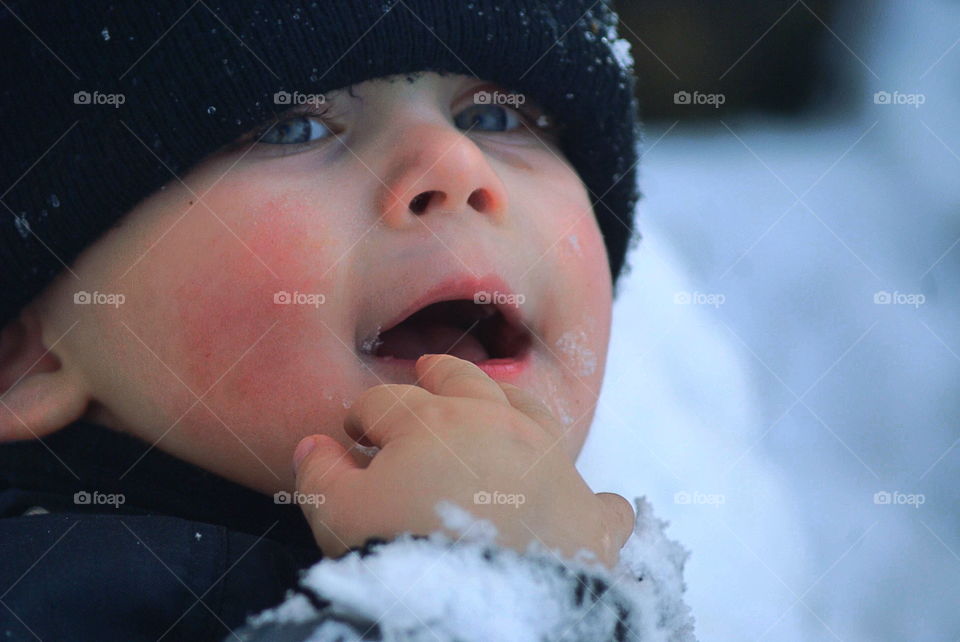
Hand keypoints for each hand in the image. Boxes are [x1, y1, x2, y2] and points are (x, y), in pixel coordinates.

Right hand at [291, 354, 634, 568]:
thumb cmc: (400, 556)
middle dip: (440, 373)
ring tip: (500, 399)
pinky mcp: (590, 519)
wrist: (476, 611)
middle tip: (428, 369)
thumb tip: (315, 446)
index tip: (354, 430)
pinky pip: (602, 503)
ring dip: (513, 402)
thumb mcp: (336, 517)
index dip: (365, 415)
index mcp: (434, 422)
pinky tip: (590, 507)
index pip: (388, 403)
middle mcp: (500, 428)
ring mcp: (553, 468)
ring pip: (535, 414)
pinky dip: (594, 504)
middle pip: (466, 381)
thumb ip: (320, 475)